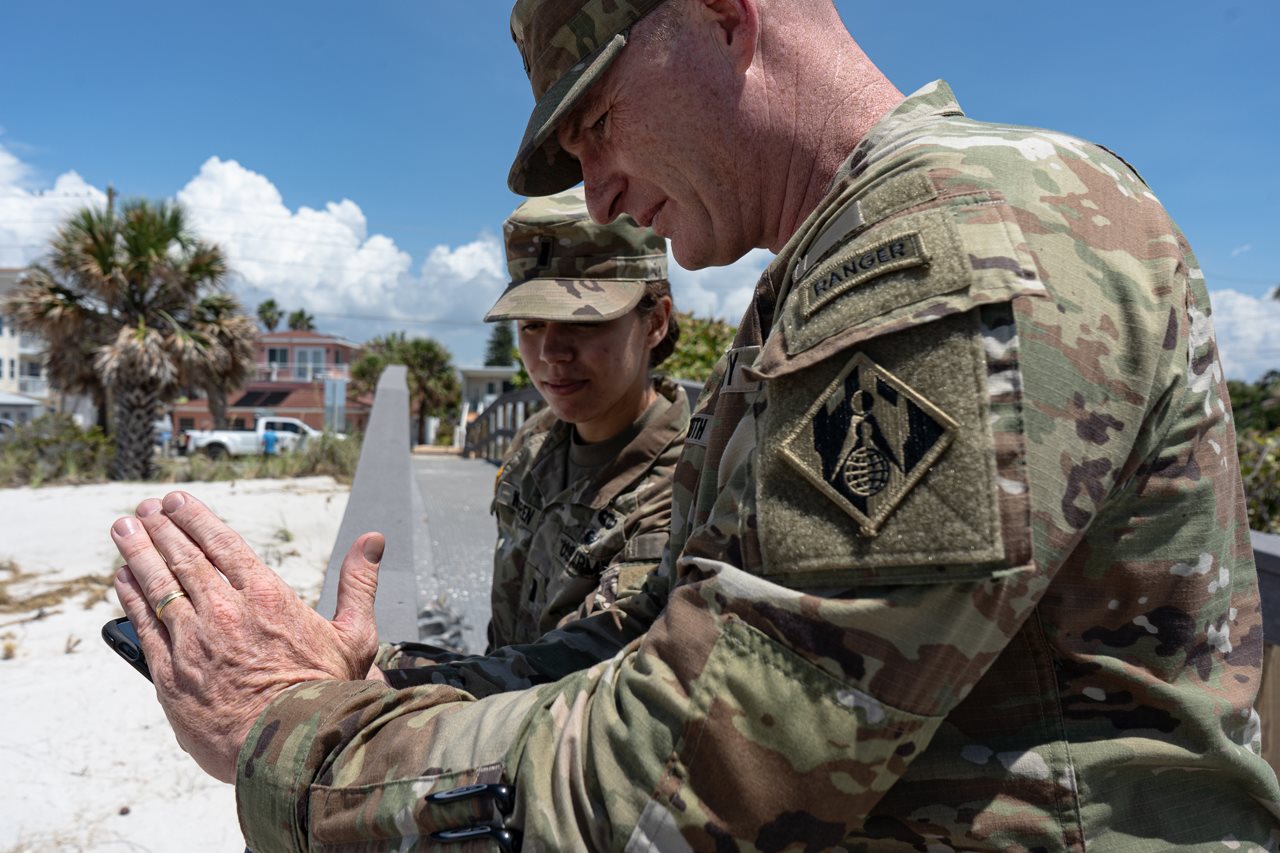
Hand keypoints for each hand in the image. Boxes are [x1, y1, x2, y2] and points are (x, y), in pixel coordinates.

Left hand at [110, 490, 384, 782]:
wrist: (292, 749)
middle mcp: (225, 611)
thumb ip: (359, 584)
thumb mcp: (355, 635)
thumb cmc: (328, 694)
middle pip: (184, 558)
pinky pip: (144, 626)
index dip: (195, 518)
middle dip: (161, 528)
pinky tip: (122, 579)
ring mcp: (193, 641)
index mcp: (267, 596)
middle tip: (145, 508)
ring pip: (158, 585)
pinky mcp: (170, 674)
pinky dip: (131, 598)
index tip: (176, 501)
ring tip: (124, 528)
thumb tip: (373, 541)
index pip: (222, 544)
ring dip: (138, 552)